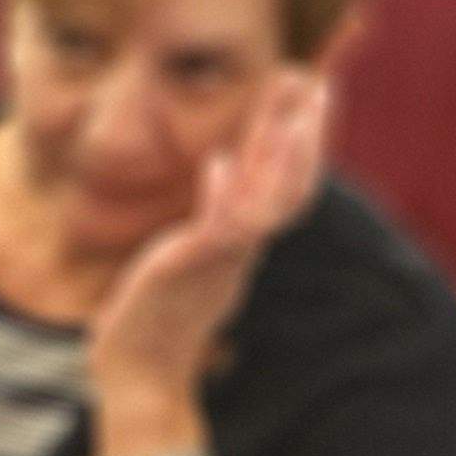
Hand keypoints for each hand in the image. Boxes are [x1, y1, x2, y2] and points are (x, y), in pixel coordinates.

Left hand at [86, 69, 330, 406]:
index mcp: (245, 243)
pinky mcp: (188, 275)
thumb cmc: (157, 318)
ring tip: (288, 111)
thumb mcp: (194, 259)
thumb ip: (214, 223)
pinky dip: (218, 197)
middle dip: (305, 133)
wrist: (139, 376)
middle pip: (291, 185)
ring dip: (277, 157)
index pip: (288, 183)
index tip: (312, 92)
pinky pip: (214, 234)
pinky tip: (218, 162)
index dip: (304, 139)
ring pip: (267, 205)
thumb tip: (226, 179)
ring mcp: (220, 262)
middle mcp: (242, 250)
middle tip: (316, 80)